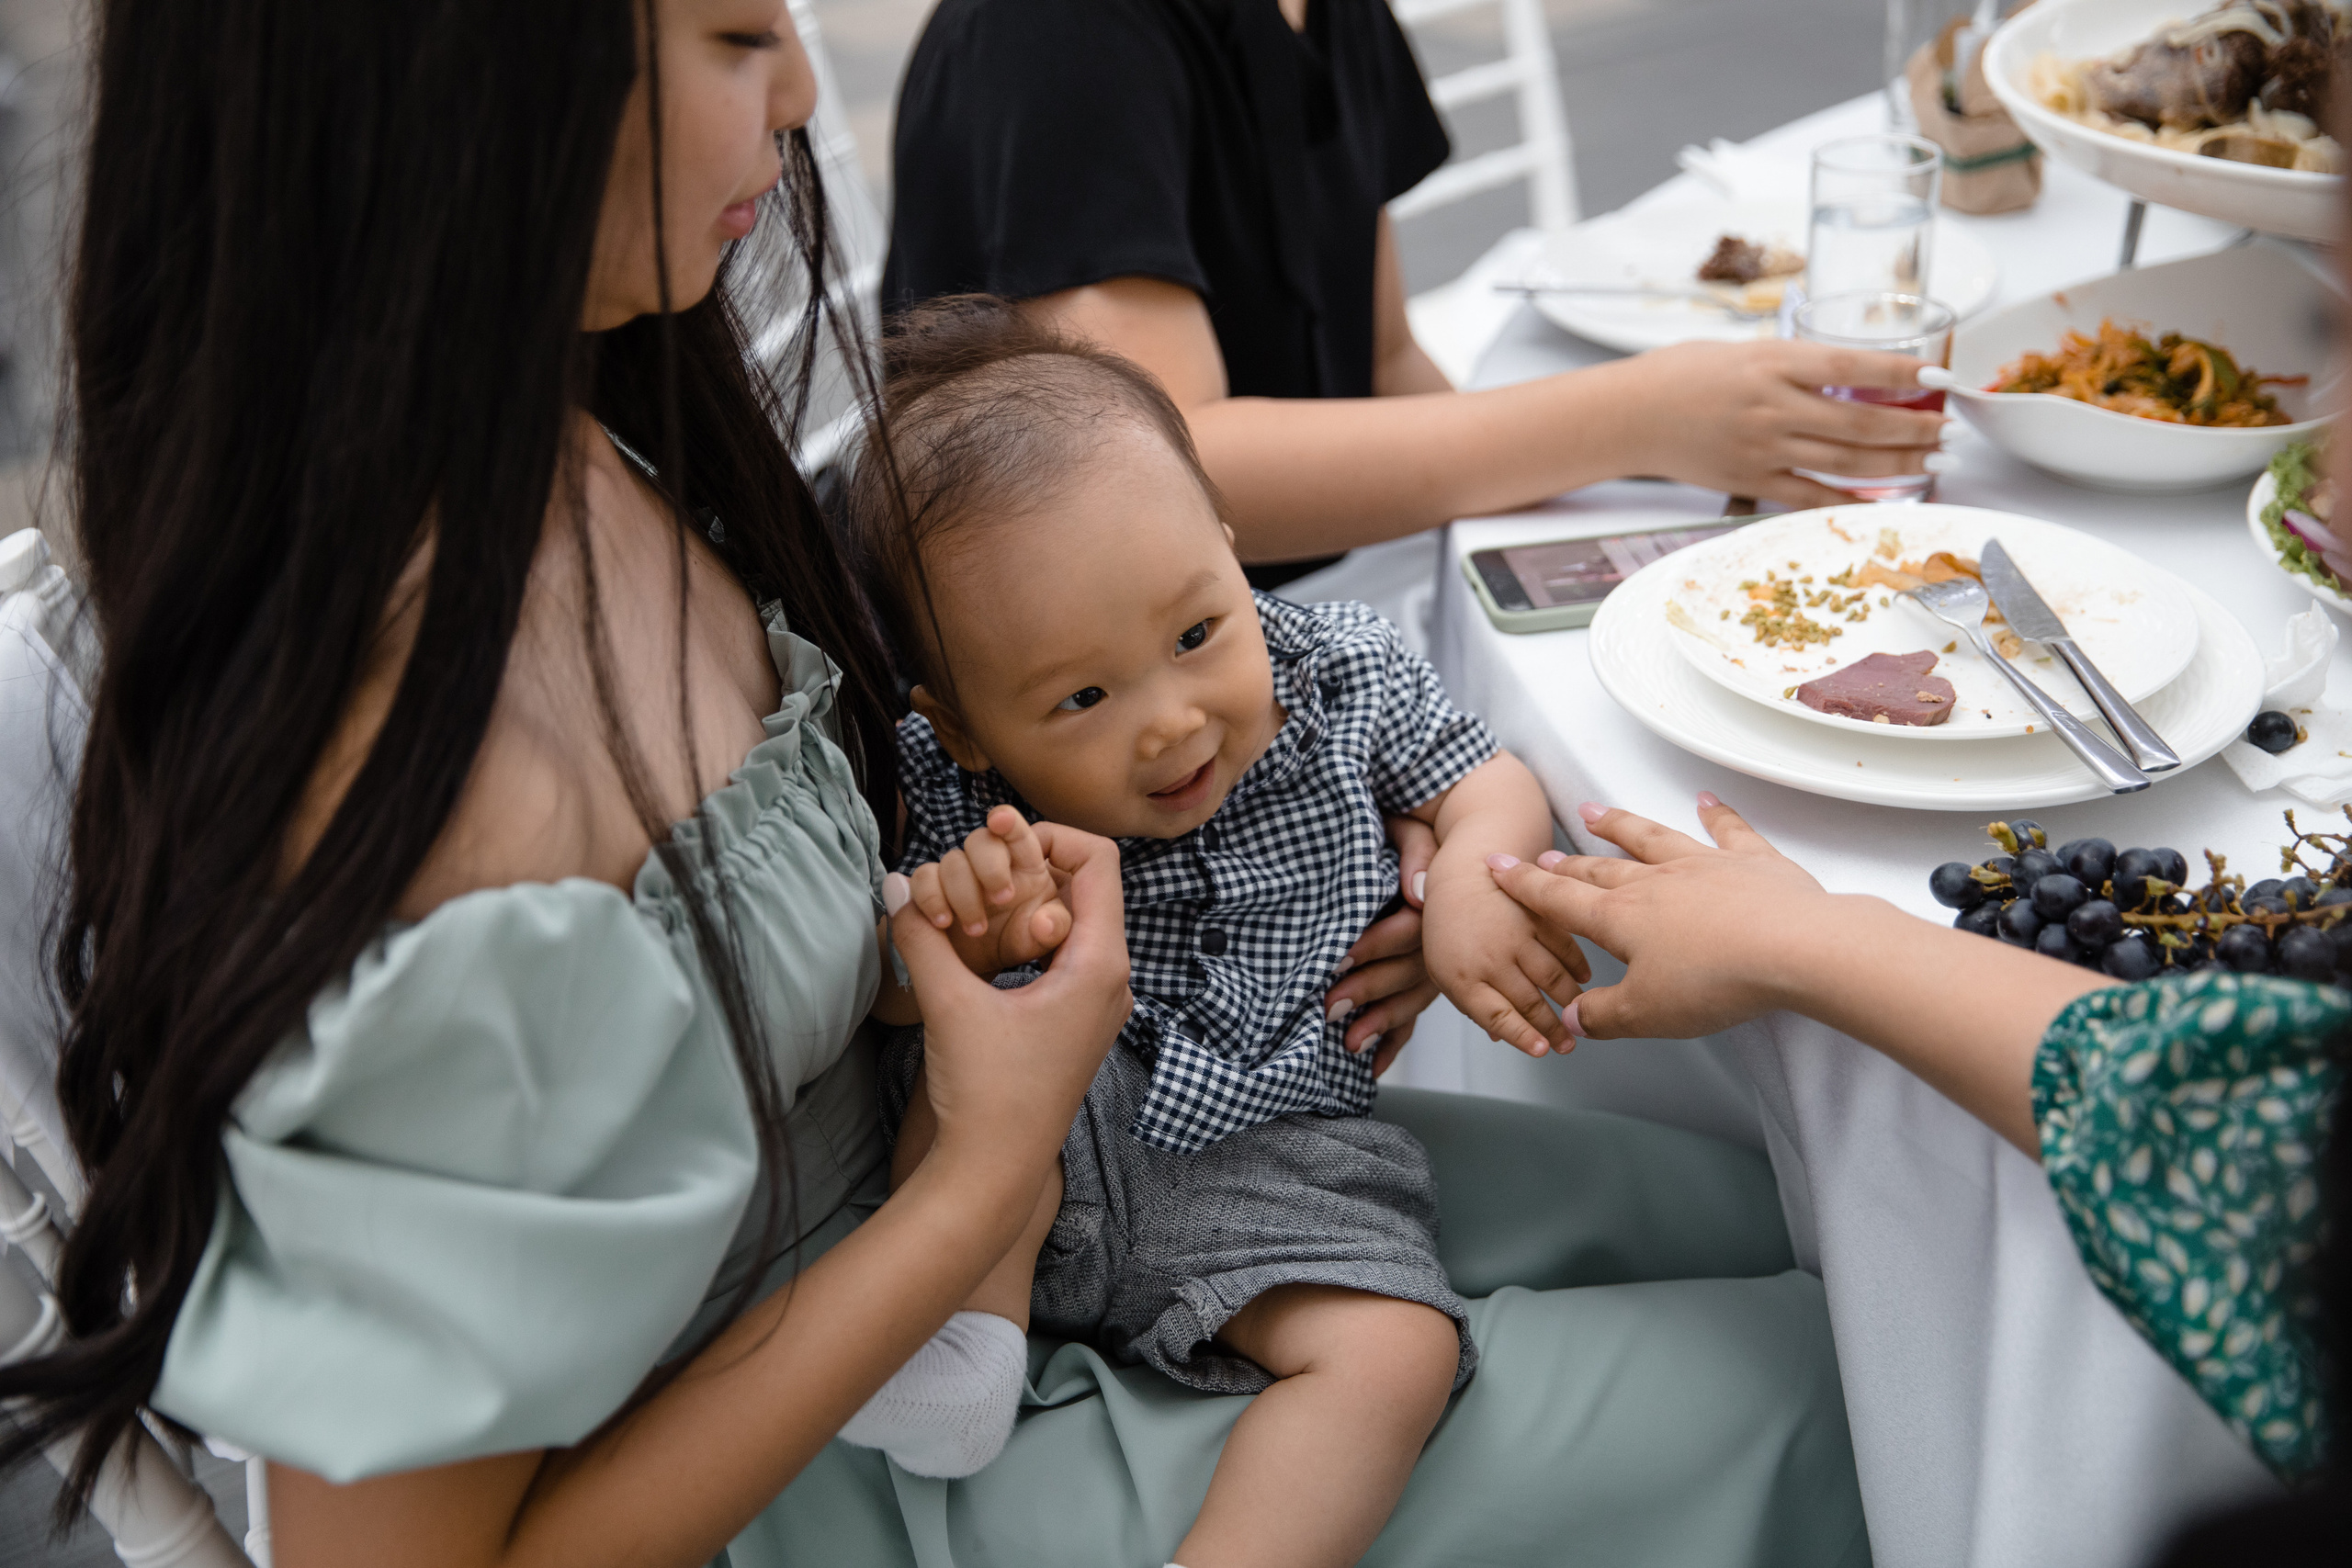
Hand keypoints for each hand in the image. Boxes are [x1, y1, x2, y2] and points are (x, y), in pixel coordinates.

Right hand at [889, 821, 1131, 1171]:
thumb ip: (922, 937)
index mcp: (1100, 964)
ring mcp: (1099, 1003)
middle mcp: (1113, 978)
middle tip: (980, 876)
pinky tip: (986, 948)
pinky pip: (1065, 954)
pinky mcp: (1078, 1021)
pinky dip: (1028, 937)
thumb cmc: (985, 1093)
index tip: (998, 846)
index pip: (1101, 860)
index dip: (1050, 837)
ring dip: (1028, 904)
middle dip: (1032, 869)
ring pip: (1074, 921)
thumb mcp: (948, 1003)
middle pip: (1088, 886)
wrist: (993, 1171)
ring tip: (978, 910)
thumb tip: (894, 888)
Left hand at [1318, 815, 1441, 1064]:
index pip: (1406, 931)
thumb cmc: (1412, 834)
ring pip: (1411, 1000)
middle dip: (1368, 992)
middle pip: (1408, 973)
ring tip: (1350, 1045)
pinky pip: (1413, 1016)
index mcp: (1434, 906)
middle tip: (1330, 1008)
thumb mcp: (1412, 831)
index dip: (1373, 946)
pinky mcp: (1424, 982)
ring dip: (1382, 1024)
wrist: (1447, 846)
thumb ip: (1415, 854)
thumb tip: (1419, 892)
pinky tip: (1373, 1066)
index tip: (1337, 958)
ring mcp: (1434, 966)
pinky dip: (1394, 1042)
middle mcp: (1439, 942)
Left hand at [1421, 845, 1587, 1057]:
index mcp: (1461, 977)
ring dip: (1570, 1002)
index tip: (1542, 1051)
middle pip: (1529, 1002)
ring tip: (1579, 1016)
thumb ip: (1472, 1003)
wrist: (1461, 876)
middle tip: (1568, 1045)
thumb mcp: (1446, 970)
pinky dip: (1578, 967)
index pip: (1497, 1016)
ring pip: (1552, 977)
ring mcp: (1515, 934)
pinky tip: (1583, 980)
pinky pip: (1564, 947)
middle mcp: (1489, 958)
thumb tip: (1500, 1037)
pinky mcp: (1535, 915)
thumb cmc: (1451, 928)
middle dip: (1554, 1029)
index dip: (1523, 1037)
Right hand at [1486, 795, 1834, 1039]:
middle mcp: (1655, 882)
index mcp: (1621, 918)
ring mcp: (1702, 865)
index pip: (1560, 899)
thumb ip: (1603, 1015)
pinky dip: (1716, 814)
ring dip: (1620, 824)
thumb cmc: (1717, 980)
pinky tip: (1706, 801)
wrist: (1793, 947)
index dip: (1525, 885)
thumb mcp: (1646, 1014)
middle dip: (1567, 862)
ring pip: (1651, 838)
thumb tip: (1574, 1018)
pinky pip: (1728, 830)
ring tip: (1594, 810)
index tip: (1500, 867)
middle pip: (1600, 868)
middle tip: (1545, 853)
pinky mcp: (1750, 861)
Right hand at [1622, 339, 1945, 509]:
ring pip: (1847, 461)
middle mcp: (1773, 407)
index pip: (1852, 367)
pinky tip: (1884, 498)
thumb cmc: (1679, 375)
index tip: (1938, 380)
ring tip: (1933, 460)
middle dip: (1915, 428)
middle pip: (1862, 423)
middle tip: (1950, 430)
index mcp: (1772, 362)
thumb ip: (1791, 362)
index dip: (1902, 375)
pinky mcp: (1753, 481)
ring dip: (1899, 464)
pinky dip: (1852, 499)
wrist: (1628, 416)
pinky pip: (1813, 495)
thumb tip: (1841, 372)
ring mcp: (1764, 448)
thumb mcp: (1741, 349)